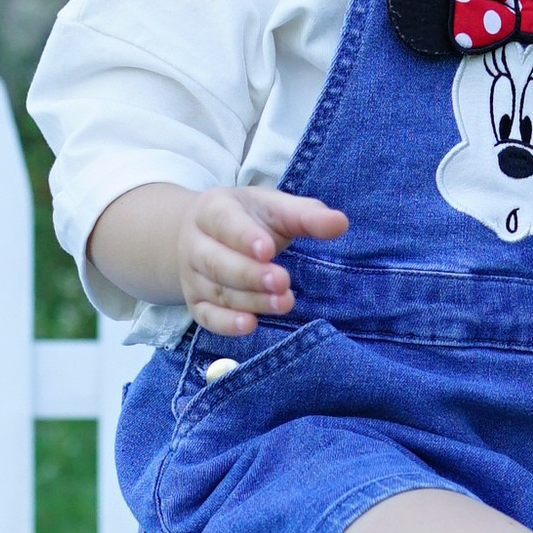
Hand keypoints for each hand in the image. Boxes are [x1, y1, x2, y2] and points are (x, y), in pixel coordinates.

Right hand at [176, 183, 346, 335]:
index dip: (244, 237)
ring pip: (217, 291)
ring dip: (250, 300)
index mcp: (212, 210)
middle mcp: (195, 244)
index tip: (269, 250)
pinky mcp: (196, 304)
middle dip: (250, 274)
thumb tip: (340, 223)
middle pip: (216, 261)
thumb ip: (305, 215)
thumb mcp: (273, 208)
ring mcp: (192, 277)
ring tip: (284, 303)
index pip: (224, 222)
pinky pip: (207, 317)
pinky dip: (226, 324)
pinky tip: (250, 325)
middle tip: (282, 281)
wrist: (203, 235)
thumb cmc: (247, 219)